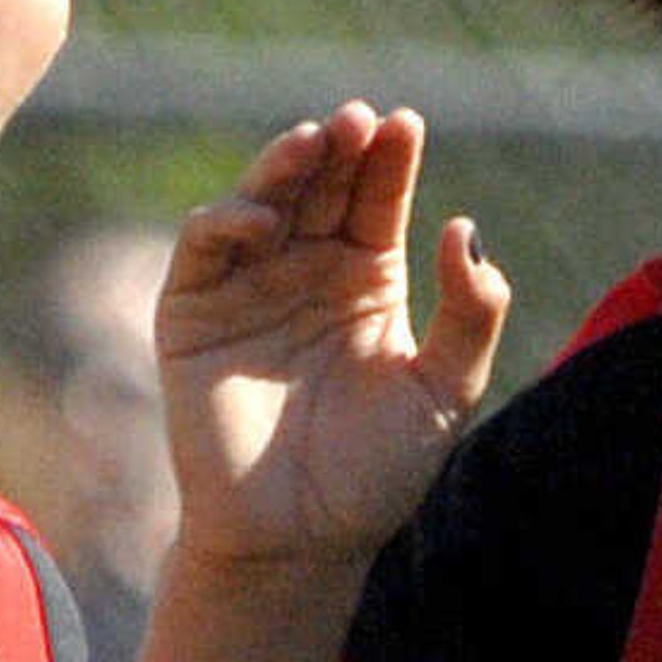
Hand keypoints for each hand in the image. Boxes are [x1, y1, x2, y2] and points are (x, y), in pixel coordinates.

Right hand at [152, 101, 508, 566]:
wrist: (299, 542)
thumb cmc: (373, 474)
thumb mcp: (444, 393)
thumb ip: (470, 317)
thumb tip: (465, 229)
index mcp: (367, 281)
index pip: (376, 199)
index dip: (389, 158)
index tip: (405, 124)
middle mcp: (305, 272)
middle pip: (321, 186)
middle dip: (338, 147)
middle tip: (359, 120)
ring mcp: (246, 288)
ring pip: (261, 201)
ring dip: (282, 166)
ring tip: (315, 142)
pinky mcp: (191, 315)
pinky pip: (203, 250)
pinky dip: (227, 223)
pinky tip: (265, 221)